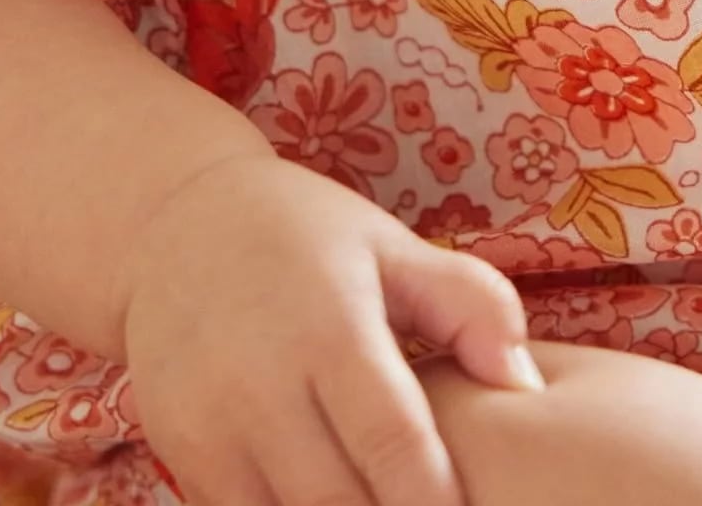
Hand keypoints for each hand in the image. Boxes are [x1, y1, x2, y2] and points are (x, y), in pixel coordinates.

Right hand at [120, 151, 544, 505]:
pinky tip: (332, 496)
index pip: (391, 441)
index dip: (435, 499)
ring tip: (383, 502)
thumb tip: (526, 384)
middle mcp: (261, 384)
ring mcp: (210, 426)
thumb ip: (468, 303)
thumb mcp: (391, 246)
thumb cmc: (306, 236)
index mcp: (329, 327)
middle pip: (337, 501)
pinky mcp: (178, 454)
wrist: (176, 224)